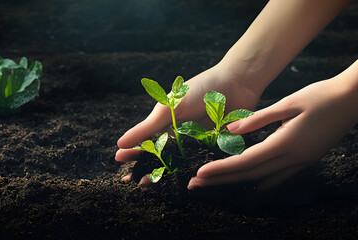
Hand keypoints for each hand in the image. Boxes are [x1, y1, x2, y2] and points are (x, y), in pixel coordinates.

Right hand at [116, 64, 264, 183]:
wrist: (237, 81)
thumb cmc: (200, 89)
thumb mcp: (169, 108)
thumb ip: (147, 128)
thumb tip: (120, 144)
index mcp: (169, 126)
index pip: (147, 144)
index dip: (134, 155)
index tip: (120, 163)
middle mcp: (183, 137)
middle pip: (163, 159)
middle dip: (149, 170)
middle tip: (135, 183)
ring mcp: (200, 145)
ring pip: (182, 166)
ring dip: (170, 176)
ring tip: (156, 187)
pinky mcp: (219, 150)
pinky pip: (206, 165)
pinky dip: (196, 174)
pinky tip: (186, 184)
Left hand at [188, 78, 357, 189]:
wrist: (354, 99)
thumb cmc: (320, 95)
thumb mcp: (287, 102)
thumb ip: (258, 118)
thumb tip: (230, 130)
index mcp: (286, 142)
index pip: (246, 161)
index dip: (221, 169)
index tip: (199, 174)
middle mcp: (294, 158)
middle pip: (250, 175)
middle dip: (221, 180)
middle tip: (195, 185)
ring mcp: (303, 162)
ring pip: (264, 178)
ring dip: (238, 182)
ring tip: (214, 183)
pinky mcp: (308, 159)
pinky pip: (280, 176)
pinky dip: (262, 180)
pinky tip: (250, 183)